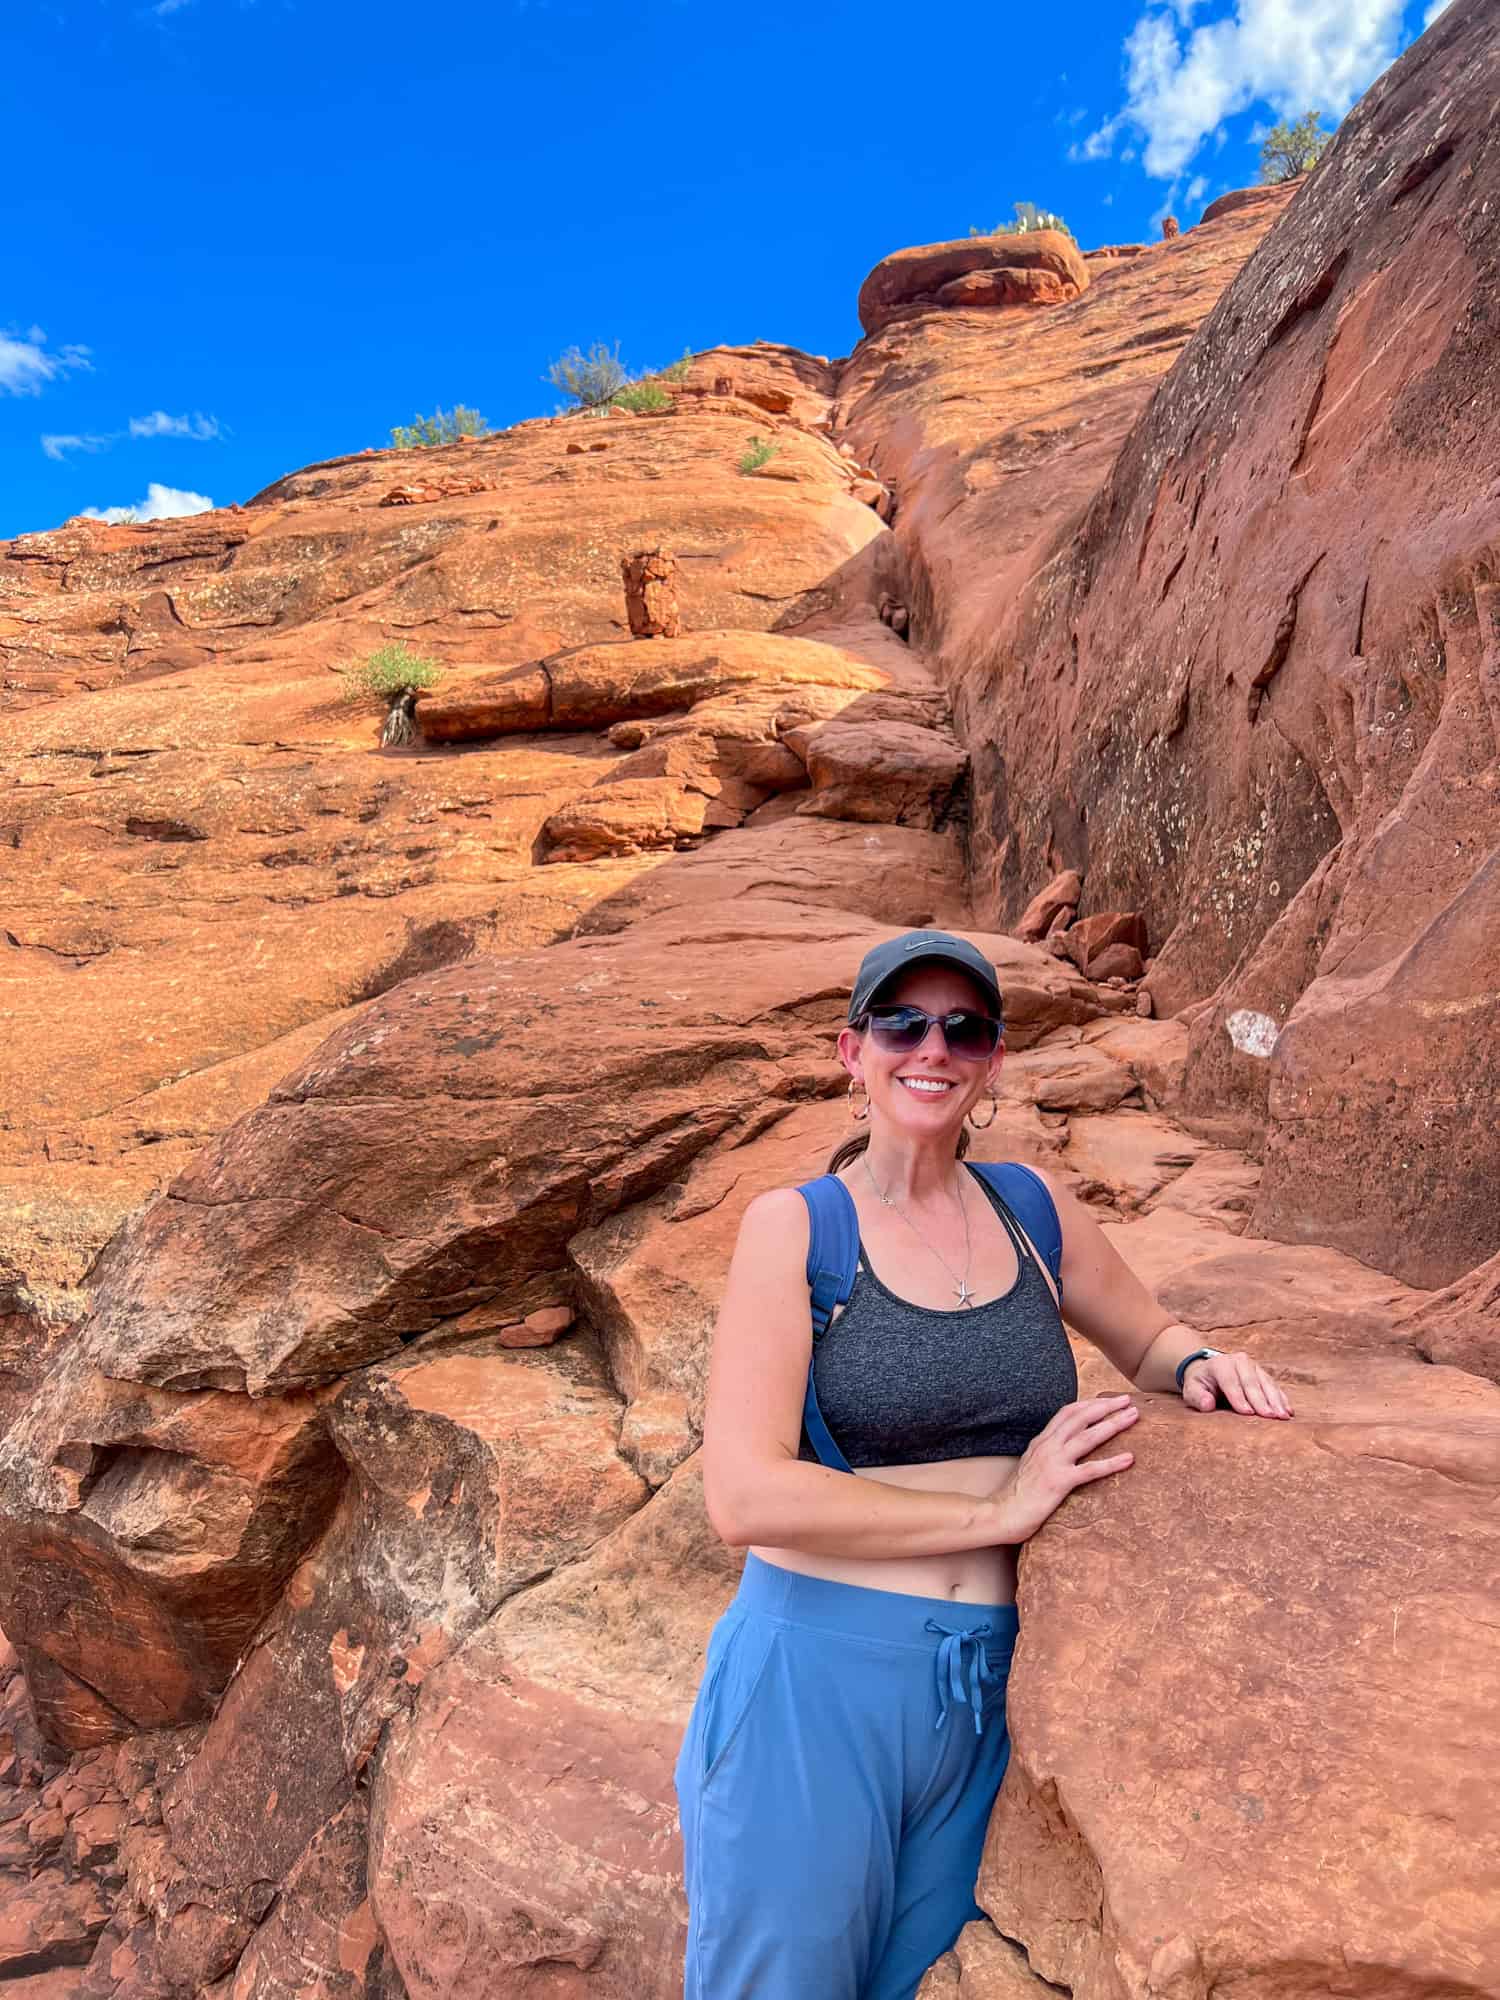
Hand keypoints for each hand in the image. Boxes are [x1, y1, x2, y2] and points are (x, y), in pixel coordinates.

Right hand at [995, 1394, 1138, 1542]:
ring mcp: (1054, 1462)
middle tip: (1126, 1401)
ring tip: (1132, 1417)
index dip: (1089, 1403)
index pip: (1067, 1413)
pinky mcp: (1060, 1482)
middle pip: (1080, 1417)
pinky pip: (1090, 1470)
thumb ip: (1046, 1452)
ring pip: (1088, 1437)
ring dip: (1112, 1424)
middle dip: (1105, 1406)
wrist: (1002, 1514)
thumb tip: (1064, 1448)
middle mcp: (1048, 1446)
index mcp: (1041, 1441)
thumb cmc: (1018, 1494)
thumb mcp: (1030, 1464)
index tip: (1108, 1400)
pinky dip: (1112, 1463)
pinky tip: (1129, 1458)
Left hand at [1182, 1349, 1292, 1417]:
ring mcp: (1254, 1367)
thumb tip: (1207, 1404)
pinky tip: (1288, 1411)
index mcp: (1220, 1364)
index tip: (1247, 1413)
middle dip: (1261, 1400)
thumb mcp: (1192, 1390)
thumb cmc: (1201, 1385)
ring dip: (1276, 1400)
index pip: (1230, 1381)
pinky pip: (1275, 1386)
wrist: (1210, 1372)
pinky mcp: (1263, 1374)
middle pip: (1251, 1382)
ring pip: (1266, 1383)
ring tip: (1283, 1416)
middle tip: (1271, 1416)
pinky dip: (1282, 1399)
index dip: (1239, 1397)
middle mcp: (1239, 1362)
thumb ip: (1197, 1397)